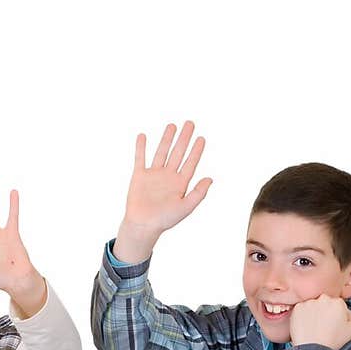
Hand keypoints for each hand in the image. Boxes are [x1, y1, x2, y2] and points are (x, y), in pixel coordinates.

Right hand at [113, 120, 211, 261]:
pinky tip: (143, 136)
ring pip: (161, 152)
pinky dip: (141, 147)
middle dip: (184, 138)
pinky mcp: (140, 176)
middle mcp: (168, 176)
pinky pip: (140, 158)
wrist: (143, 225)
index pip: (190, 163)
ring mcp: (154, 175)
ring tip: (172, 126)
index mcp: (180, 183)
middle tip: (190, 124)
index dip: (196, 151)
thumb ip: (198, 193)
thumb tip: (210, 178)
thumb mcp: (185, 208)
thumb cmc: (164, 220)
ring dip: (167, 139)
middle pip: (178, 153)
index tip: (201, 138)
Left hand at [289, 295, 350, 349]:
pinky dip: (302, 316)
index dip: (335, 314)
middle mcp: (324, 299)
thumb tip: (347, 311)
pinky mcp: (298, 308)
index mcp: (338, 303)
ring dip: (313, 313)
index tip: (332, 322)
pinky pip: (301, 310)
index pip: (338, 304)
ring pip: (313, 305)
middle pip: (325, 303)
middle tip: (323, 326)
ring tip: (314, 328)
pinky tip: (306, 327)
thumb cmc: (331, 342)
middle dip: (324, 312)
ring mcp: (309, 303)